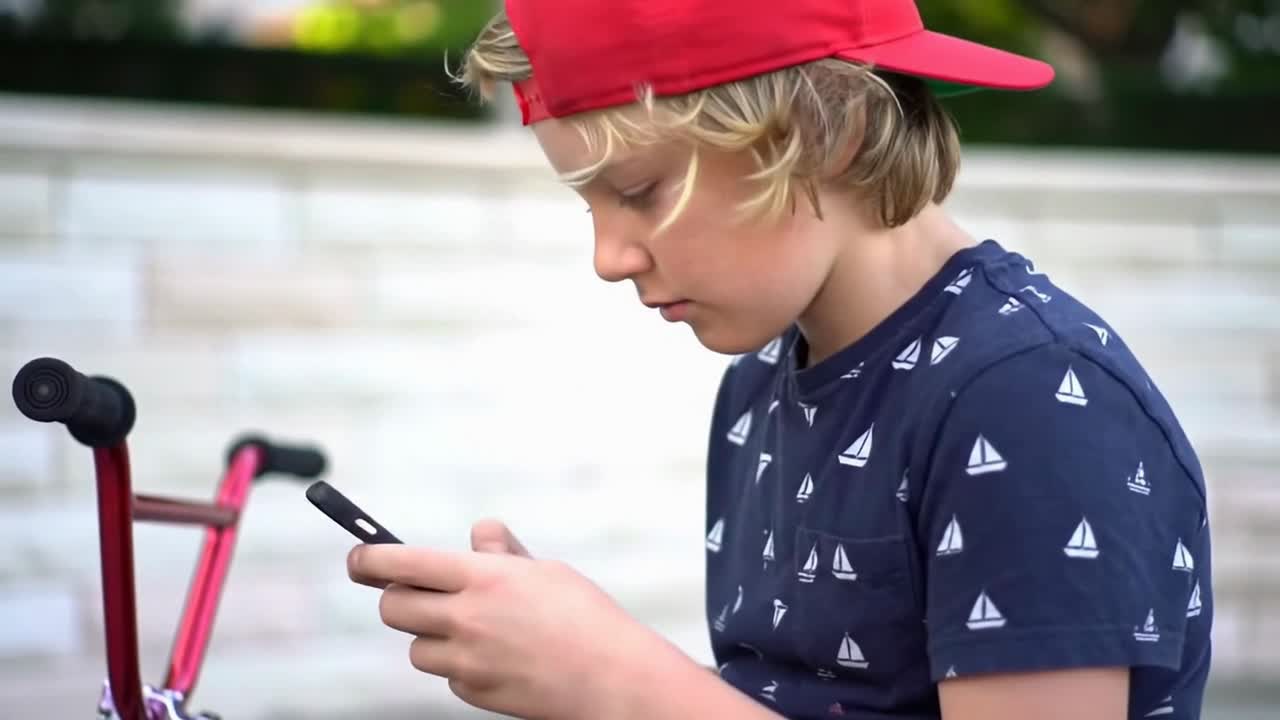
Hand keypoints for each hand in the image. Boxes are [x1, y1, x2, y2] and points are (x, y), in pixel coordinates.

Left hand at [347, 520, 680, 719]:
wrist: (613, 679)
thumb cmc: (586, 618)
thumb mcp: (546, 570)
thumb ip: (502, 553)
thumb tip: (478, 533)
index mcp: (483, 578)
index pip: (402, 563)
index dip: (369, 558)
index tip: (358, 557)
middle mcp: (467, 618)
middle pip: (392, 608)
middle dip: (395, 597)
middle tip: (413, 593)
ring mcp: (468, 661)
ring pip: (415, 647)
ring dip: (430, 636)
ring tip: (473, 630)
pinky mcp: (474, 693)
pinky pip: (447, 676)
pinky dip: (460, 666)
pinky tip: (497, 658)